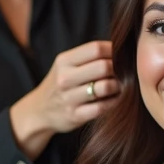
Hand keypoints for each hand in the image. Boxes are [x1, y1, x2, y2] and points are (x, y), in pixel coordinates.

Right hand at [10, 41, 118, 158]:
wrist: (39, 111)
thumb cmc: (61, 84)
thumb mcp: (66, 65)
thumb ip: (89, 56)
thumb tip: (122, 48)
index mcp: (64, 61)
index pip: (96, 48)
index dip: (114, 51)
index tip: (121, 56)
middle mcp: (65, 78)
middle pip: (103, 66)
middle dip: (119, 69)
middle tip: (124, 73)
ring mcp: (69, 98)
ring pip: (105, 87)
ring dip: (118, 86)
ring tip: (121, 86)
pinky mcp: (75, 115)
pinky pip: (103, 107)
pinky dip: (114, 102)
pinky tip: (116, 99)